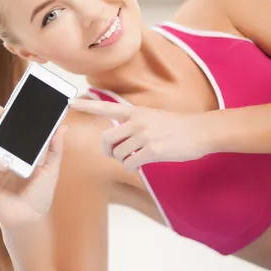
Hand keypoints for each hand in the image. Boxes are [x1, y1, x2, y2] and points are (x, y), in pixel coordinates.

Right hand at [0, 106, 67, 229]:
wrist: (32, 219)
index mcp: (16, 153)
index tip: (10, 105)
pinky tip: (4, 162)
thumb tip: (63, 126)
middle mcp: (2, 158)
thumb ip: (55, 148)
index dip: (8, 118)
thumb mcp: (51, 169)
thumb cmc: (40, 195)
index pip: (10, 131)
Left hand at [69, 99, 210, 170]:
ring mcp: (144, 135)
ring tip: (137, 158)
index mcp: (135, 112)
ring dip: (124, 160)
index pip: (106, 107)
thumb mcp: (153, 117)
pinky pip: (130, 163)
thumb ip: (135, 123)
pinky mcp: (152, 150)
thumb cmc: (178, 126)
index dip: (87, 106)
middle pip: (106, 139)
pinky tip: (142, 164)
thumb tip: (121, 137)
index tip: (71, 103)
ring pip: (118, 154)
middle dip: (107, 151)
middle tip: (115, 155)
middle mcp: (136, 121)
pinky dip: (133, 167)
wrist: (200, 131)